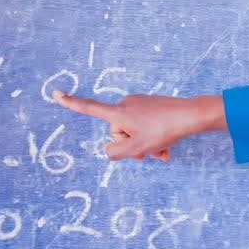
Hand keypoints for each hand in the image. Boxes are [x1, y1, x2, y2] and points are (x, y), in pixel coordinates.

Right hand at [52, 92, 225, 161]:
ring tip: (161, 153)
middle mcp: (126, 105)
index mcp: (118, 113)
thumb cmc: (164, 130)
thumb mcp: (137, 148)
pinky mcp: (153, 106)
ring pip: (135, 131)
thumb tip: (111, 150)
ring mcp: (141, 104)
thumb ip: (116, 153)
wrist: (192, 116)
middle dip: (131, 145)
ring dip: (145, 145)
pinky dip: (154, 139)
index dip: (71, 104)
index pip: (89, 109)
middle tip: (147, 155)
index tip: (56, 93)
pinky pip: (147, 126)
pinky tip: (167, 149)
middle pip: (118, 132)